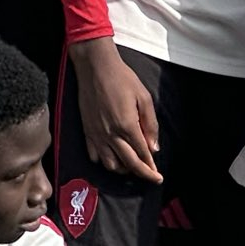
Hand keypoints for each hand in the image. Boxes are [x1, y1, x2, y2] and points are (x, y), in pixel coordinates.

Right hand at [72, 39, 161, 181]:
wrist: (95, 67)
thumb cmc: (122, 78)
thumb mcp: (144, 97)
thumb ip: (150, 124)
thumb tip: (154, 148)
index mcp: (127, 126)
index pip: (142, 155)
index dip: (151, 168)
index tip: (158, 176)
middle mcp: (111, 134)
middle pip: (128, 164)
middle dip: (142, 174)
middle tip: (151, 178)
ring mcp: (97, 134)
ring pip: (110, 164)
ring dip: (123, 169)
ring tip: (133, 166)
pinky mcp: (87, 131)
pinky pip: (94, 155)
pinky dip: (104, 161)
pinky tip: (112, 157)